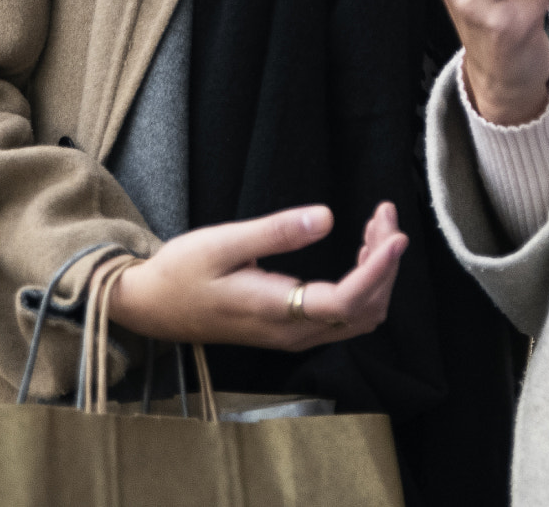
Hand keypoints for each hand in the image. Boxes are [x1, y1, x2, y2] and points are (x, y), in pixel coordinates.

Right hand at [114, 203, 404, 351]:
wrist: (152, 307)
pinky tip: (361, 250)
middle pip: (366, 309)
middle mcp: (294, 332)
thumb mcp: (223, 243)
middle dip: (386, 263)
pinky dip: (365, 282)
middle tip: (384, 214)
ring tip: (377, 227)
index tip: (396, 234)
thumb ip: (277, 232)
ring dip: (379, 273)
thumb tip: (328, 218)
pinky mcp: (293, 327)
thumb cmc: (182, 272)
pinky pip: (346, 313)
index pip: (346, 301)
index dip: (379, 270)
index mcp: (277, 313)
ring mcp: (295, 334)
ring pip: (361, 314)